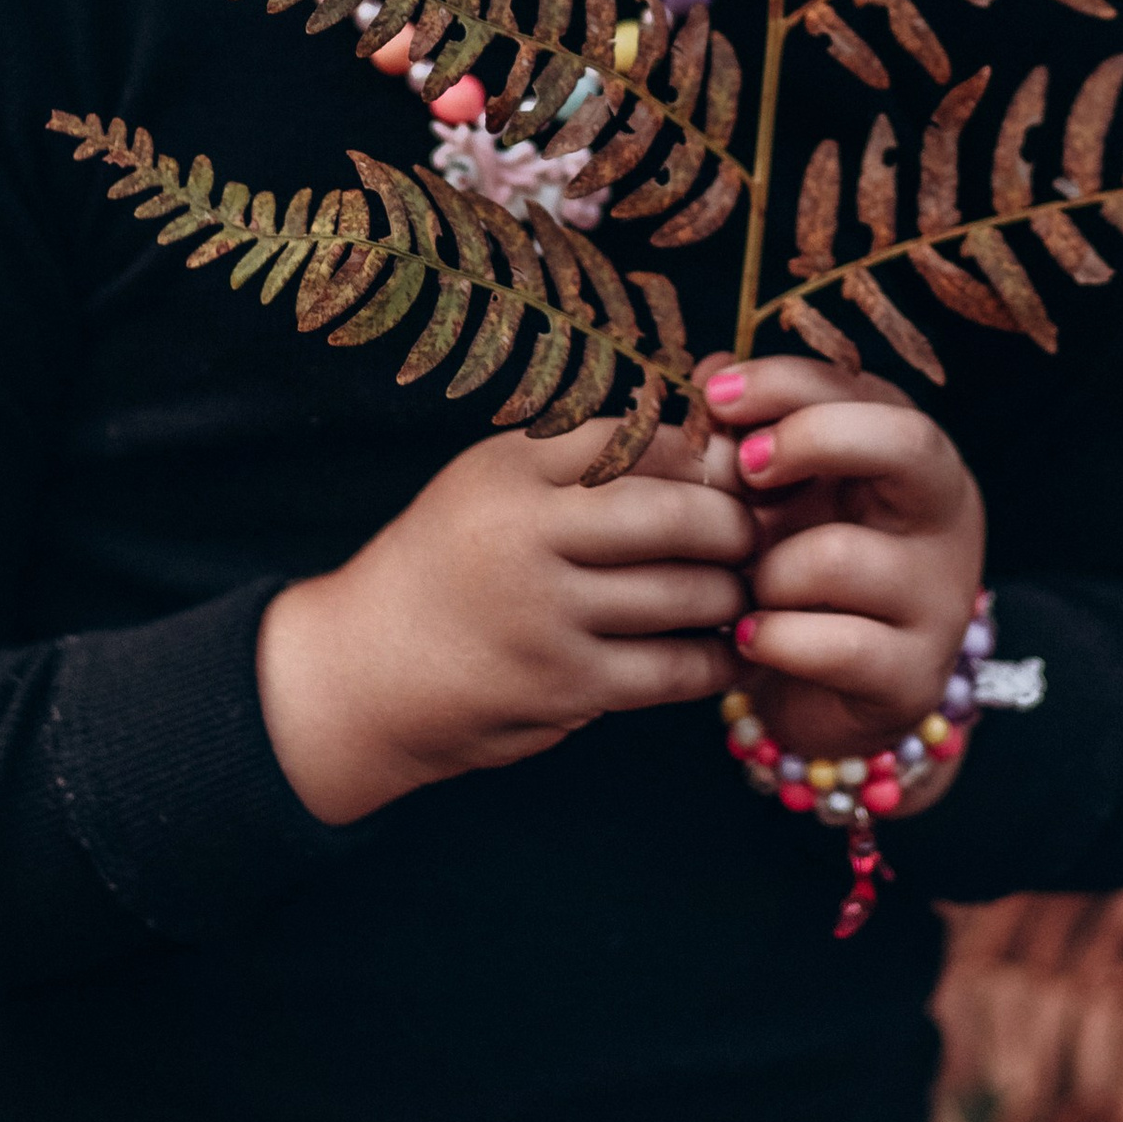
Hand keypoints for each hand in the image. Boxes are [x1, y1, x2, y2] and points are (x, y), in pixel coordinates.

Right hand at [255, 408, 748, 825]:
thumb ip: (595, 456)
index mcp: (512, 468)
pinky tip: (729, 647)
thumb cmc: (456, 560)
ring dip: (733, 592)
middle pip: (676, 514)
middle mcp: (527, 533)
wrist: (367, 669)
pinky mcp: (565, 687)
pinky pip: (674, 669)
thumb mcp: (501, 482)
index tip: (733, 469)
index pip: (639, 437)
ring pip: (687, 594)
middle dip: (735, 523)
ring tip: (743, 586)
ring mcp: (546, 614)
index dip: (702, 452)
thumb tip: (719, 435)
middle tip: (755, 530)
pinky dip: (717, 658)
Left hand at [699, 356, 985, 771]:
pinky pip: (833, 645)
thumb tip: (709, 370)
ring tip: (749, 590)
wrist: (821, 690)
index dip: (786, 383)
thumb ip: (745, 430)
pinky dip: (773, 639)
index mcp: (912, 455)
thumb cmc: (796, 565)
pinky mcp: (916, 675)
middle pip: (907, 442)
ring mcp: (941, 599)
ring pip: (839, 556)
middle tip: (745, 468)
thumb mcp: (775, 492)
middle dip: (813, 438)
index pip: (864, 390)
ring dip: (767, 572)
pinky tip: (750, 638)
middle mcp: (945, 517)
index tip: (715, 395)